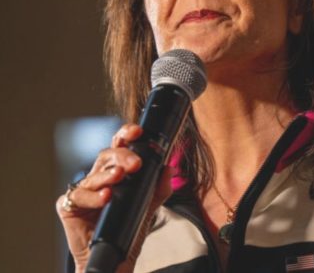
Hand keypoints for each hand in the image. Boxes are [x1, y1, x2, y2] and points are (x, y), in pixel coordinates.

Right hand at [55, 124, 173, 272]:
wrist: (116, 257)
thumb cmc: (128, 229)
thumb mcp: (148, 206)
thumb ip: (158, 188)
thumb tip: (168, 168)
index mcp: (116, 172)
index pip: (120, 147)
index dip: (126, 135)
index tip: (138, 131)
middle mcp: (98, 178)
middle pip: (106, 156)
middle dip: (122, 155)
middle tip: (136, 164)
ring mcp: (83, 191)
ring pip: (93, 175)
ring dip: (108, 174)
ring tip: (120, 176)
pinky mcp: (69, 206)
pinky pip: (78, 196)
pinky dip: (93, 196)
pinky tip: (106, 196)